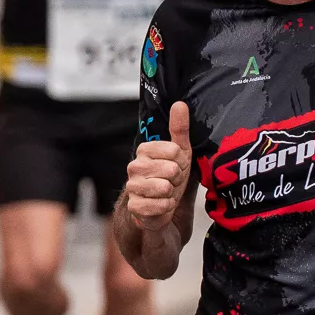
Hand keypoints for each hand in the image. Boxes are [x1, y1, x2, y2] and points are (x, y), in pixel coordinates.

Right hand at [121, 102, 193, 231]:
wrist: (163, 210)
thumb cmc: (171, 179)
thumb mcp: (181, 153)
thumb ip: (179, 129)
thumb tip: (179, 104)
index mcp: (144, 151)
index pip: (174, 150)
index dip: (182, 162)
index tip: (178, 167)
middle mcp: (134, 166)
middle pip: (170, 169)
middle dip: (177, 179)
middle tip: (173, 183)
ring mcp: (132, 187)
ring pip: (164, 187)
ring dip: (172, 194)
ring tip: (167, 194)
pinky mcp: (134, 207)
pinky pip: (160, 205)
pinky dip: (167, 208)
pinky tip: (163, 207)